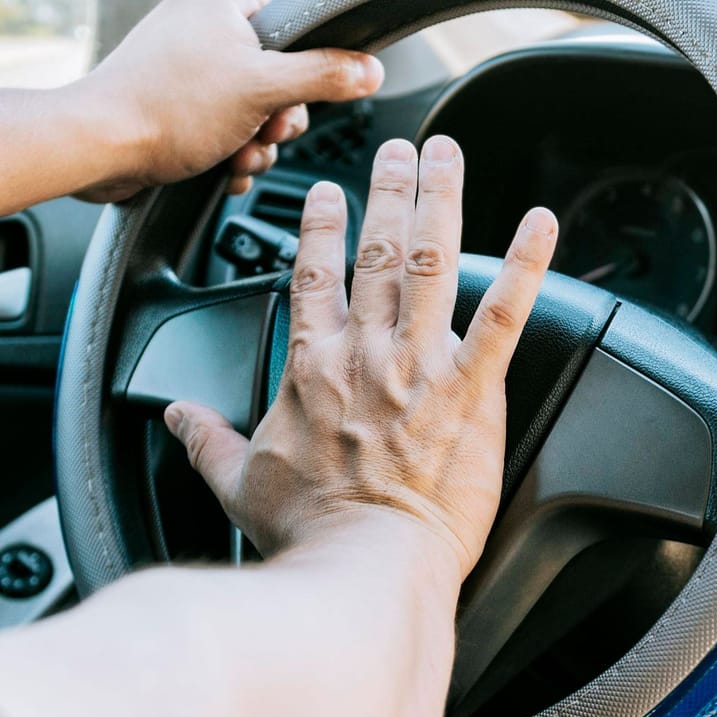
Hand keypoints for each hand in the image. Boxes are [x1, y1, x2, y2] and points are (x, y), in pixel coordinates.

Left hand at [70, 0, 382, 202]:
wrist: (99, 148)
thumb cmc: (167, 107)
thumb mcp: (263, 88)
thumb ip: (324, 76)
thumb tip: (370, 70)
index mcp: (219, 1)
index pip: (291, 16)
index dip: (308, 58)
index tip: (307, 89)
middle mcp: (200, 28)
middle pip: (276, 71)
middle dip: (279, 117)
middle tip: (268, 130)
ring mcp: (184, 69)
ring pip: (251, 108)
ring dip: (256, 143)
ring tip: (238, 155)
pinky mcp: (172, 107)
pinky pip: (222, 127)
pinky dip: (230, 153)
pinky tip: (223, 169)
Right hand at [163, 136, 557, 574]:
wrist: (362, 566)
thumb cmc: (307, 533)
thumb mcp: (236, 482)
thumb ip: (205, 439)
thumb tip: (175, 418)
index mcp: (311, 368)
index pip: (311, 274)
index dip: (320, 226)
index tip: (328, 192)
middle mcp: (365, 354)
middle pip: (378, 251)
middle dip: (388, 191)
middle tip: (400, 150)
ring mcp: (420, 367)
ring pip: (432, 262)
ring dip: (441, 201)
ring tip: (447, 157)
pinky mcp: (469, 392)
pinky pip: (504, 316)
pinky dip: (526, 266)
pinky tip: (541, 225)